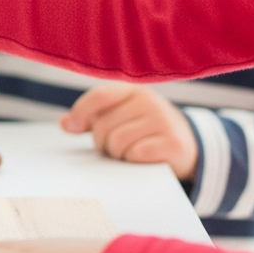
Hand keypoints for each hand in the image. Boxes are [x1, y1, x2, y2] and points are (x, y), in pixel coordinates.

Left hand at [61, 84, 198, 179]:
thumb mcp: (122, 117)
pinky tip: (142, 159)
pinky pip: (136, 154)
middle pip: (104, 126)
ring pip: (117, 142)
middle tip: (114, 148)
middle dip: (102, 143)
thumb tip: (64, 124)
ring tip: (127, 153)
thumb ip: (92, 119)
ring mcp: (163, 121)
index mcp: (133, 91)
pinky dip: (133, 161)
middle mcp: (149, 101)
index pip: (99, 96)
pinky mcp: (173, 143)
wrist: (189, 146)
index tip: (71, 128)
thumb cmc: (145, 131)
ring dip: (117, 155)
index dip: (80, 112)